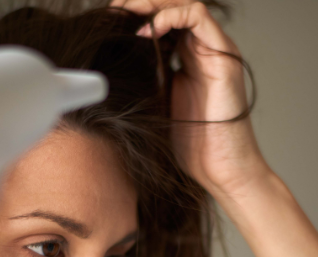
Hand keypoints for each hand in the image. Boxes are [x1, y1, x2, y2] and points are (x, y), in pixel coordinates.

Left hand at [114, 0, 272, 199]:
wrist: (217, 167)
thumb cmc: (188, 146)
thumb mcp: (155, 106)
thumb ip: (144, 82)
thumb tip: (111, 70)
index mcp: (184, 62)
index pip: (160, 24)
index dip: (134, 18)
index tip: (107, 21)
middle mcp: (200, 51)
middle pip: (171, 9)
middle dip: (140, 4)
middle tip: (112, 10)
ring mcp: (213, 51)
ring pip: (185, 5)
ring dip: (153, 5)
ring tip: (126, 13)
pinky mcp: (222, 56)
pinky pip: (198, 17)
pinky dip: (171, 16)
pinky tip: (148, 31)